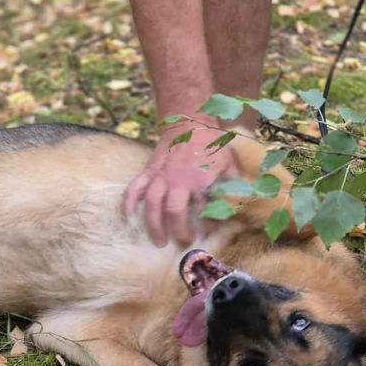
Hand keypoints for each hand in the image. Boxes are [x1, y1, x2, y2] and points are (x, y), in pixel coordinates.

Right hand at [124, 121, 241, 246]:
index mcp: (200, 180)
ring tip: (159, 241)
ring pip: (152, 204)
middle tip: (183, 242)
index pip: (203, 211)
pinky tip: (129, 216)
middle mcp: (178, 180)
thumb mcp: (230, 164)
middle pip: (173, 212)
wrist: (189, 123)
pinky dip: (129, 202)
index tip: (208, 233)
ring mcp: (161, 176)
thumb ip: (232, 187)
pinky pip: (135, 188)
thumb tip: (237, 208)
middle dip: (178, 231)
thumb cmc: (212, 145)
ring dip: (154, 225)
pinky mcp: (149, 171)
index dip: (207, 226)